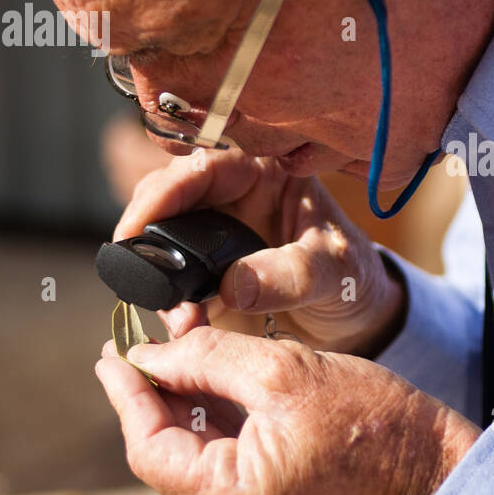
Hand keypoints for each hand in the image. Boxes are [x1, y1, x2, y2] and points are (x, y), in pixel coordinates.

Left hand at [95, 326, 481, 494]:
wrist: (435, 471)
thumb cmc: (373, 420)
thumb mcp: (285, 371)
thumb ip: (207, 358)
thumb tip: (150, 354)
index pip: (150, 446)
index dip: (127, 395)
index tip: (111, 353)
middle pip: (171, 457)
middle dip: (162, 395)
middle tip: (150, 342)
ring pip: (198, 464)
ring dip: (192, 411)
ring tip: (190, 357)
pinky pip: (226, 477)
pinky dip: (222, 434)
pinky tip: (222, 394)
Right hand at [115, 149, 405, 355]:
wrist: (355, 321)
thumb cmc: (352, 277)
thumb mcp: (334, 270)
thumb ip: (291, 274)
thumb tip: (233, 286)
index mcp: (263, 172)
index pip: (201, 166)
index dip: (163, 192)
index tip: (138, 227)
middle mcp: (229, 197)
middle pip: (163, 199)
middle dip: (146, 237)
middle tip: (140, 274)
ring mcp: (210, 237)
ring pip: (156, 242)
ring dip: (154, 278)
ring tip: (179, 316)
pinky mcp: (200, 277)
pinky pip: (166, 284)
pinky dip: (166, 306)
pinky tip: (184, 328)